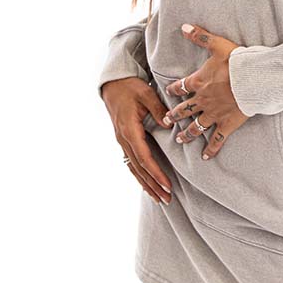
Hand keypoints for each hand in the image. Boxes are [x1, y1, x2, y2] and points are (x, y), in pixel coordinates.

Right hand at [101, 76, 172, 203]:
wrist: (113, 84)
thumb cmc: (130, 87)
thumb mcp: (146, 93)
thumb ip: (158, 109)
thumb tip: (169, 123)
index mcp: (129, 129)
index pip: (144, 157)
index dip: (155, 173)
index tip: (167, 185)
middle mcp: (123, 139)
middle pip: (139, 168)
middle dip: (153, 185)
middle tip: (167, 199)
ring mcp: (122, 141)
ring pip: (134, 169)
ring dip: (146, 185)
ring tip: (159, 199)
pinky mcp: (124, 140)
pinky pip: (132, 162)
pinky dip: (140, 176)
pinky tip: (147, 186)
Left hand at [164, 22, 249, 160]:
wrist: (255, 79)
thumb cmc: (238, 61)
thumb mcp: (217, 44)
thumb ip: (199, 36)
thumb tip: (183, 26)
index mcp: (199, 81)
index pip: (181, 86)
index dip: (173, 88)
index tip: (168, 91)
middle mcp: (203, 100)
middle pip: (184, 109)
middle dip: (174, 114)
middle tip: (166, 120)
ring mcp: (214, 114)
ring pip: (196, 126)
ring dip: (186, 134)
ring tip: (179, 140)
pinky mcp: (227, 124)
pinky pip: (216, 139)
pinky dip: (211, 149)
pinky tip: (206, 157)